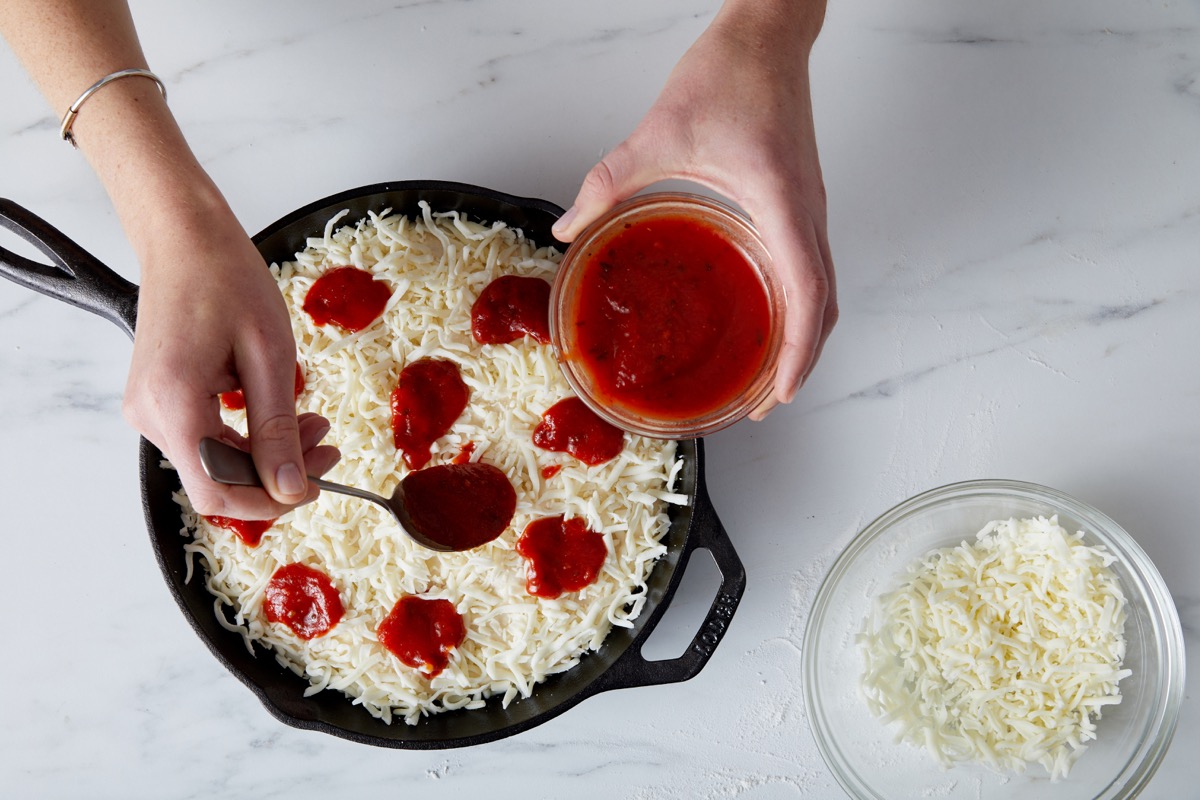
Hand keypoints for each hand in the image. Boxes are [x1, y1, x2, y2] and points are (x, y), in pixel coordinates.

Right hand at [122, 202, 339, 517]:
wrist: (186, 239)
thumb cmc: (228, 280)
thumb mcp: (270, 356)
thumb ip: (278, 429)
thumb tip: (290, 489)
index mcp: (173, 403)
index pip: (218, 491)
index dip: (270, 501)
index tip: (316, 483)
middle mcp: (150, 415)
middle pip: (217, 481)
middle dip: (278, 473)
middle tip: (328, 444)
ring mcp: (149, 410)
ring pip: (214, 464)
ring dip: (267, 454)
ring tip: (314, 423)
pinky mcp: (159, 402)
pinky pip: (206, 440)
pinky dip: (247, 437)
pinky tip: (283, 415)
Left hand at [553, 2, 835, 418]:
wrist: (768, 35)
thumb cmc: (731, 74)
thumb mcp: (659, 133)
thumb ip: (608, 183)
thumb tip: (568, 231)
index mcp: (781, 201)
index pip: (807, 292)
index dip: (797, 351)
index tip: (778, 393)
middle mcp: (806, 212)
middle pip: (824, 307)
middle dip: (800, 363)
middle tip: (766, 405)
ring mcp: (809, 209)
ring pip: (825, 291)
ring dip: (804, 338)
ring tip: (771, 377)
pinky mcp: (802, 202)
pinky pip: (813, 268)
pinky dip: (801, 306)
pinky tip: (768, 319)